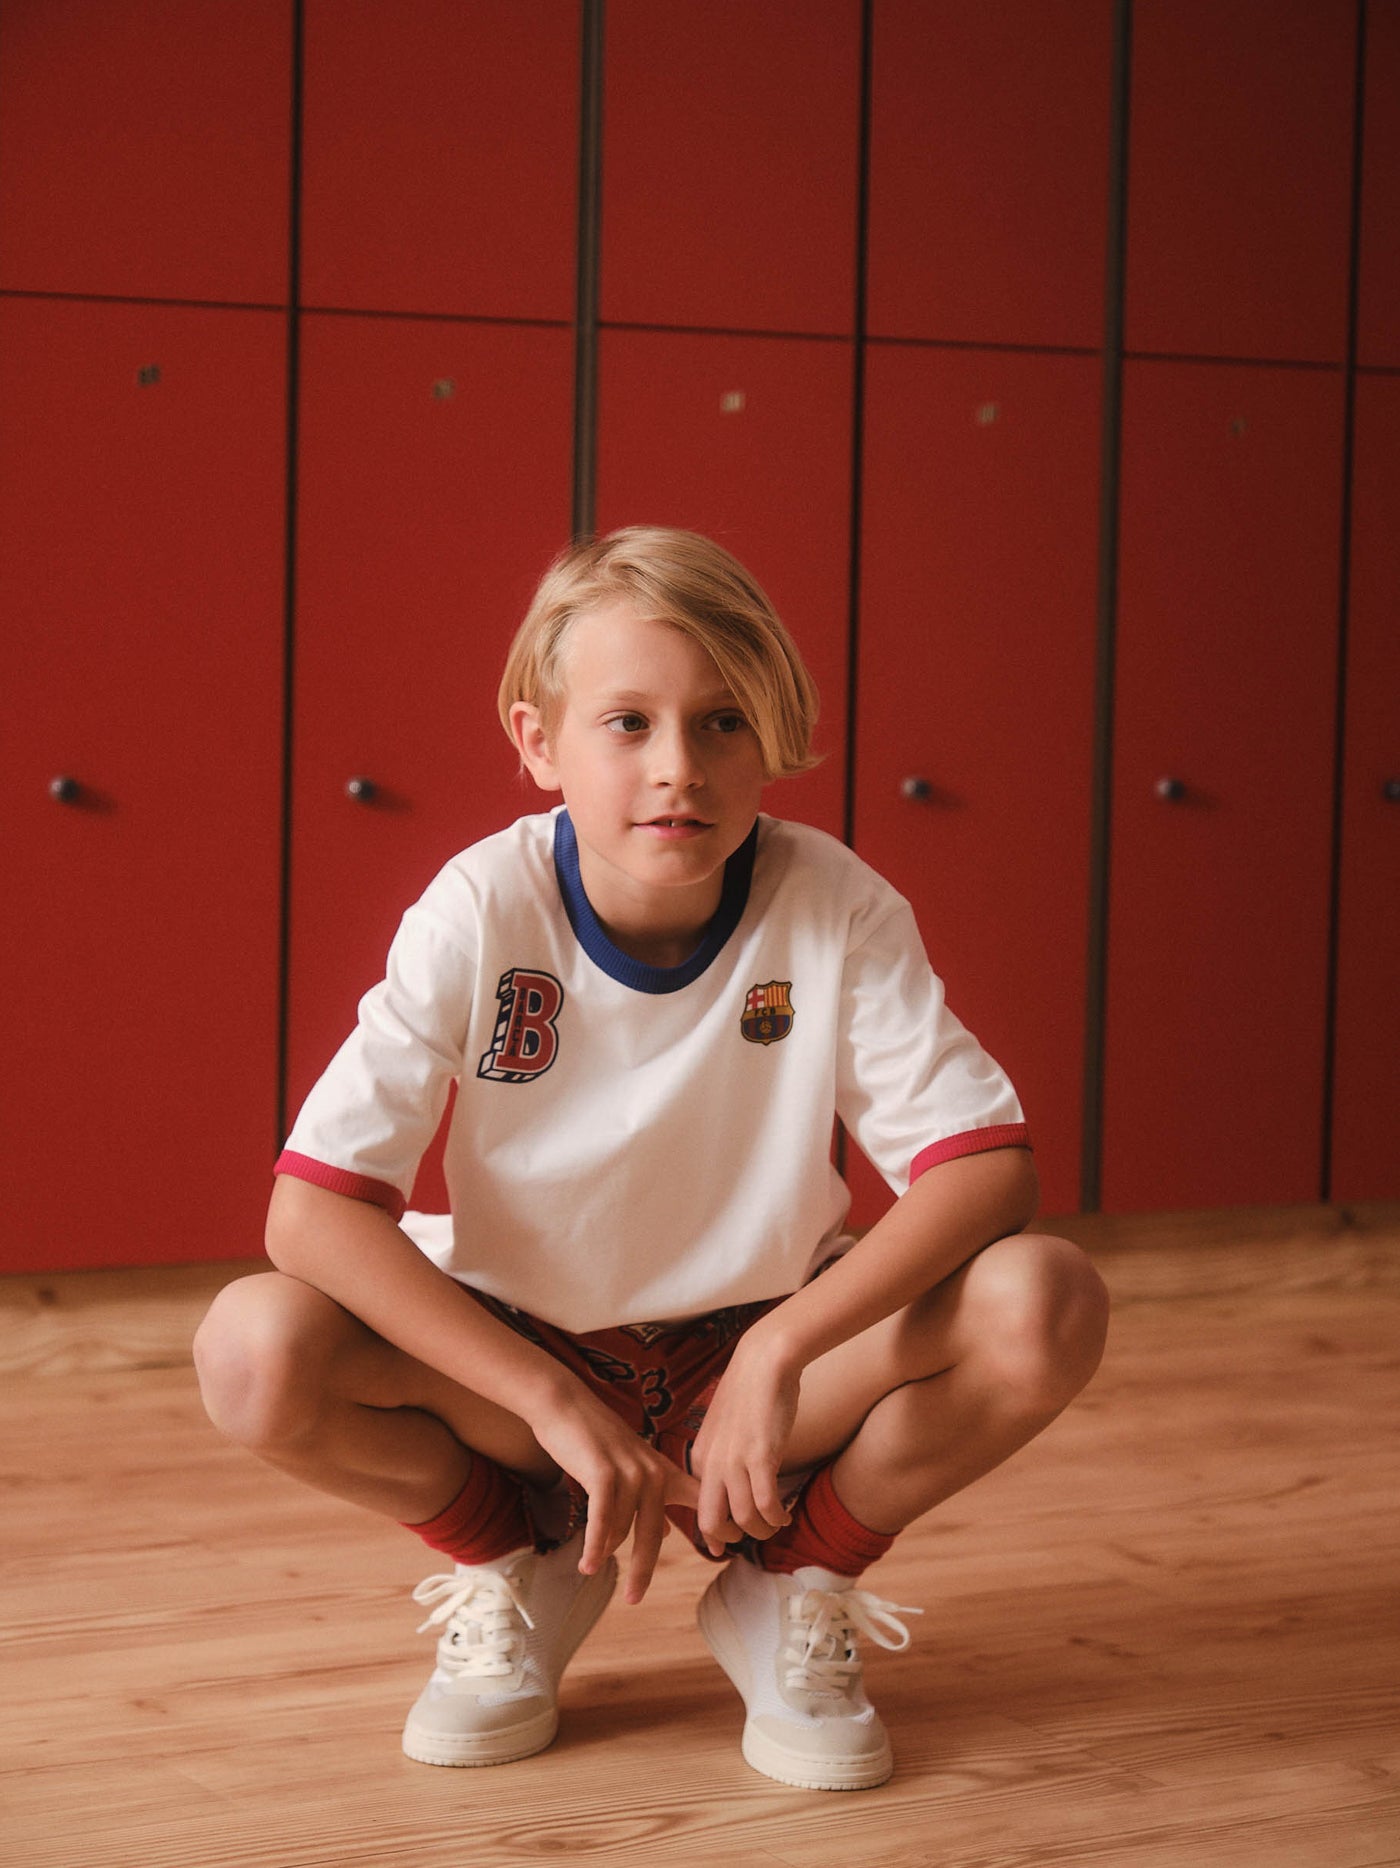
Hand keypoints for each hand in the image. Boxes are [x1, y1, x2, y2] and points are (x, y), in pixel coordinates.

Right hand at [527, 1385, 700, 1604]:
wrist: (565, 1405)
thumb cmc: (595, 1439)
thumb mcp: (632, 1466)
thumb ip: (652, 1497)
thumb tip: (667, 1530)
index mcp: (664, 1472)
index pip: (700, 1500)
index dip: (715, 1527)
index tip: (725, 1552)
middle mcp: (653, 1473)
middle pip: (654, 1534)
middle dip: (643, 1570)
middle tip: (635, 1599)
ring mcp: (630, 1472)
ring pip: (622, 1530)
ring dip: (604, 1550)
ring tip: (591, 1565)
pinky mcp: (604, 1474)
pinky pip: (602, 1521)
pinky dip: (594, 1546)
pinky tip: (588, 1567)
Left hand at [689, 1336, 799, 1556]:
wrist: (763, 1360)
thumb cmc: (749, 1394)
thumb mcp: (725, 1431)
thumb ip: (723, 1460)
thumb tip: (731, 1494)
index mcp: (700, 1458)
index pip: (699, 1510)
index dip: (715, 1534)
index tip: (727, 1544)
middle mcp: (712, 1464)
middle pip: (711, 1524)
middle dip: (732, 1539)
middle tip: (753, 1534)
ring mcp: (735, 1460)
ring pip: (744, 1520)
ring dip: (763, 1531)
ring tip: (777, 1524)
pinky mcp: (761, 1455)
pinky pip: (767, 1504)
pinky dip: (777, 1518)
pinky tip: (786, 1514)